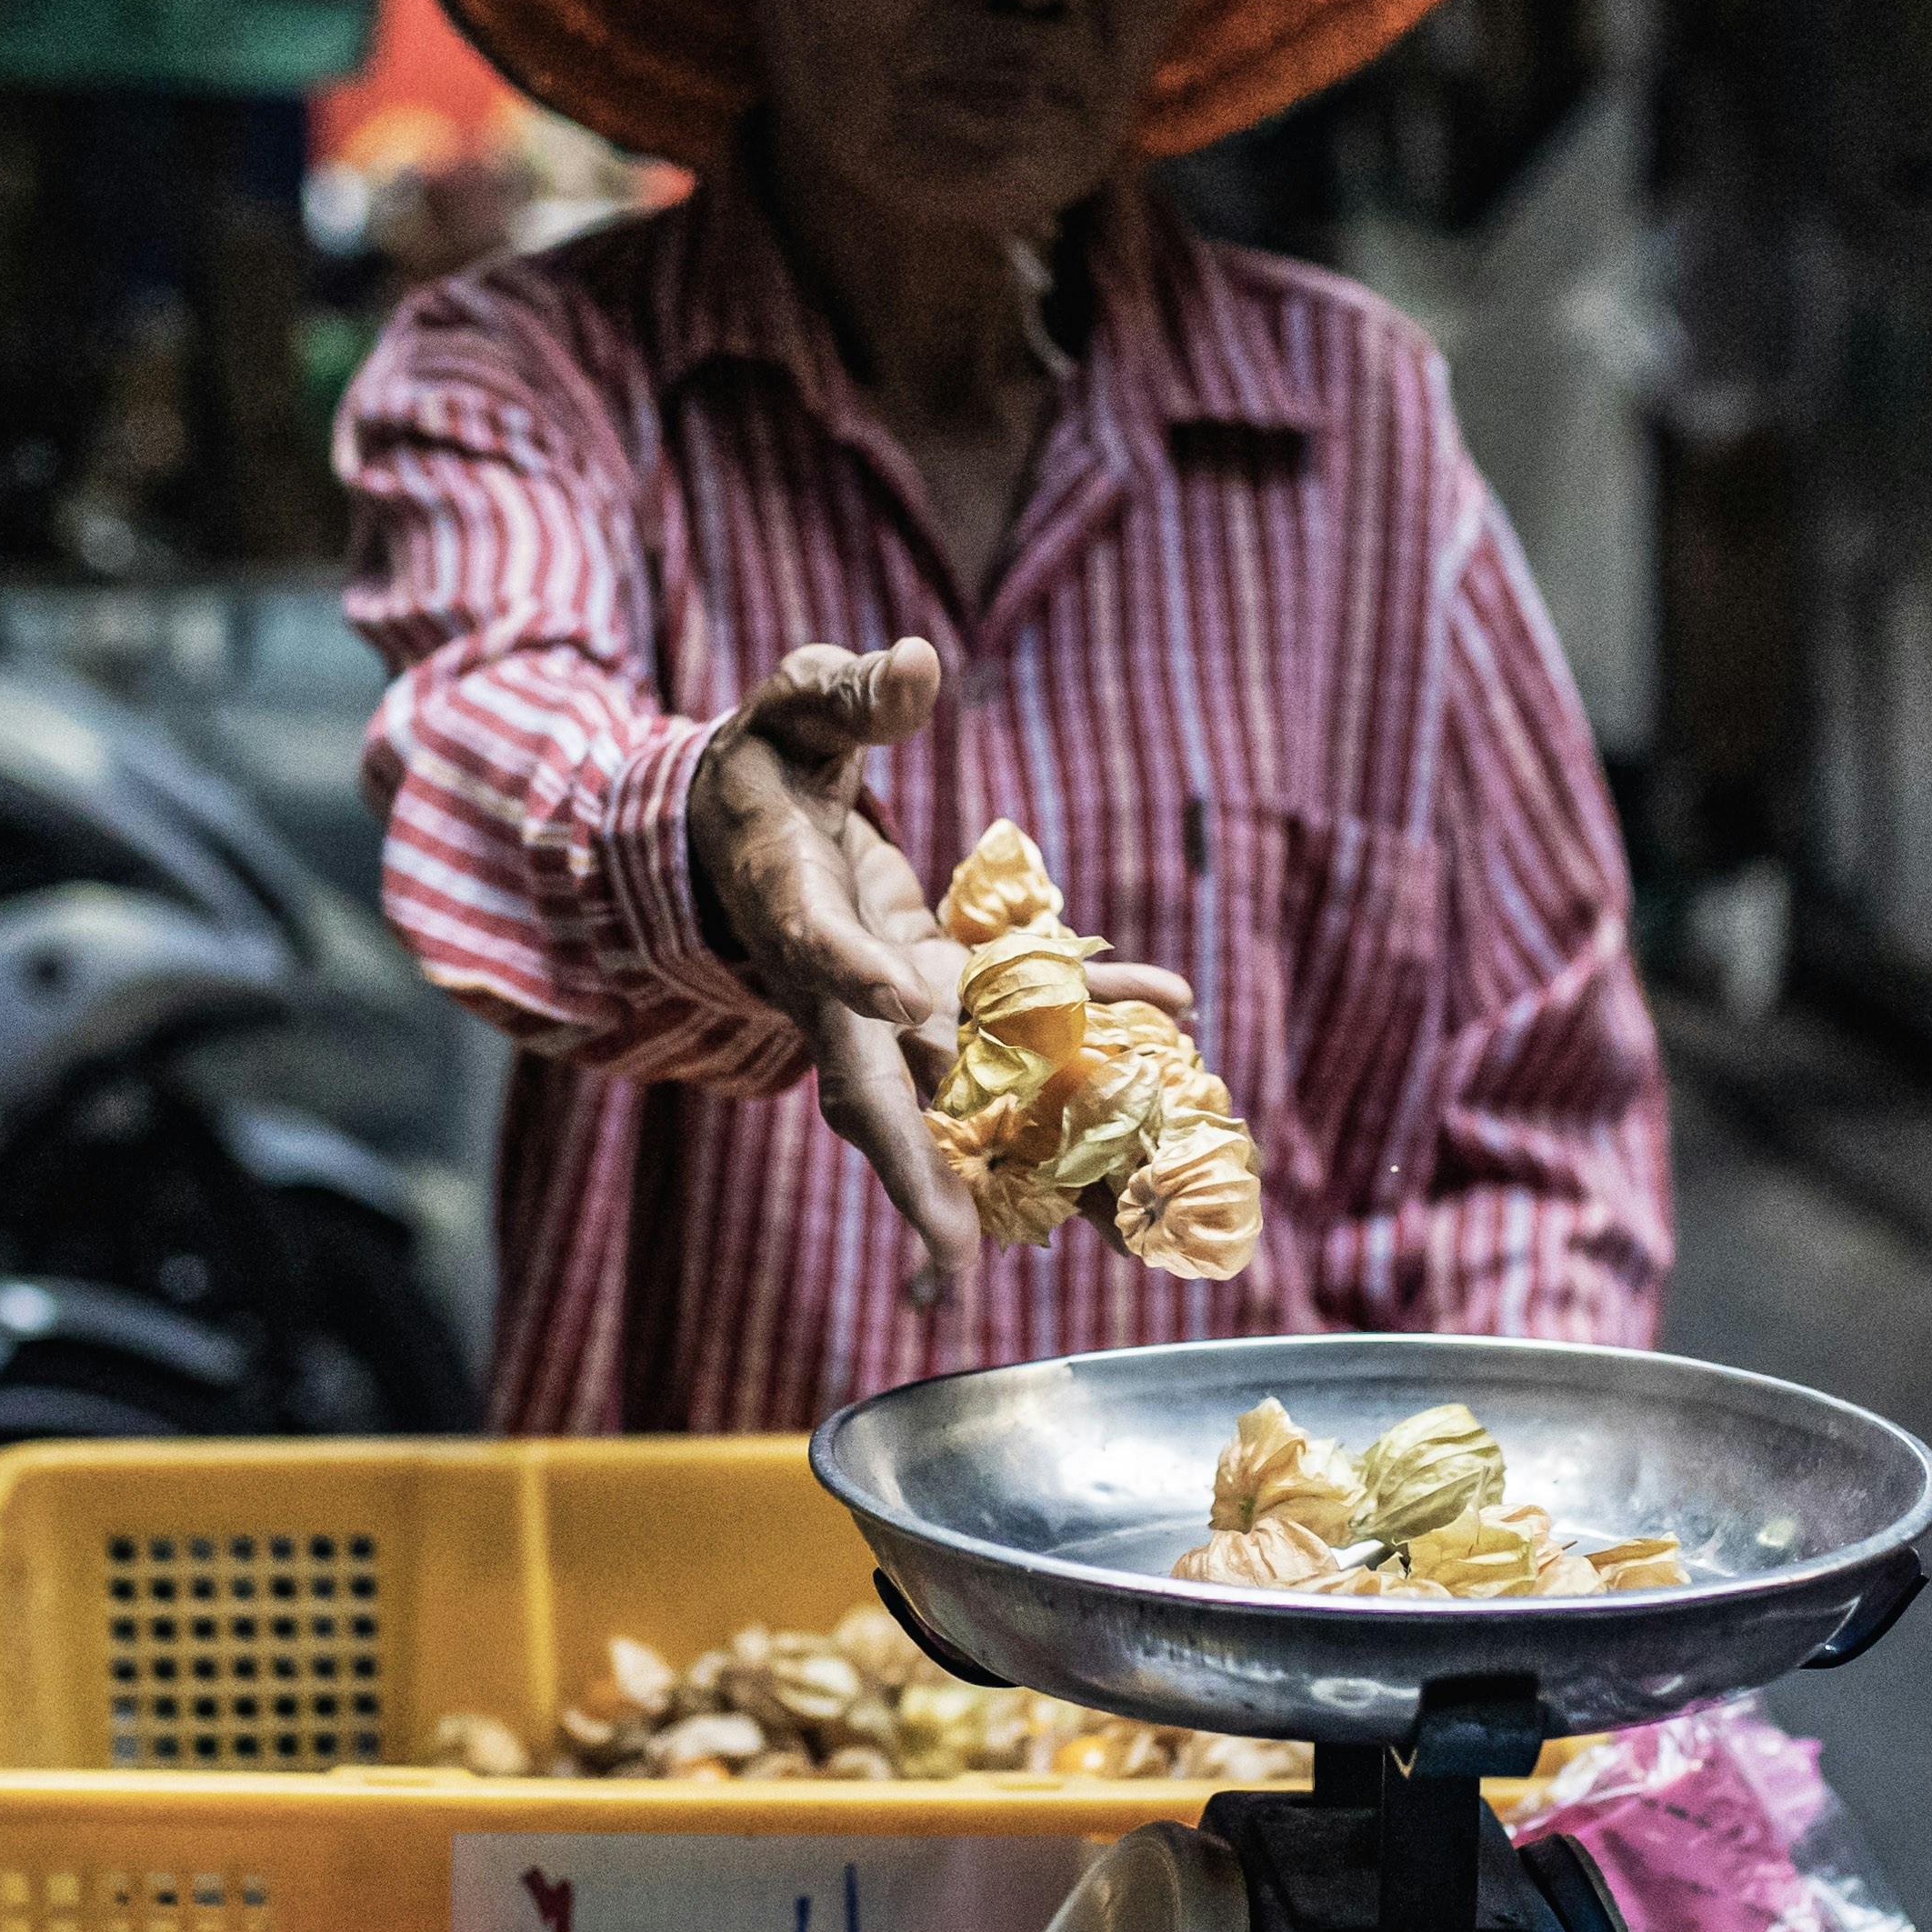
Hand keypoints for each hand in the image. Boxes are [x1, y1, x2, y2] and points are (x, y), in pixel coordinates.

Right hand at [691, 639, 1185, 1298]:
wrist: (753, 824)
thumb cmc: (768, 757)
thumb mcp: (792, 705)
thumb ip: (846, 692)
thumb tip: (916, 665)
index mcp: (791, 908)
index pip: (821, 954)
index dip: (856, 974)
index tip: (898, 998)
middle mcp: (843, 987)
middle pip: (883, 1095)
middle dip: (924, 1178)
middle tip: (964, 1266)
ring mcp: (898, 1004)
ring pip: (968, 1095)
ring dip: (1045, 1156)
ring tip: (1132, 1226)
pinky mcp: (943, 994)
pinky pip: (1027, 1018)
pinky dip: (1099, 1018)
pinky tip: (1178, 1012)